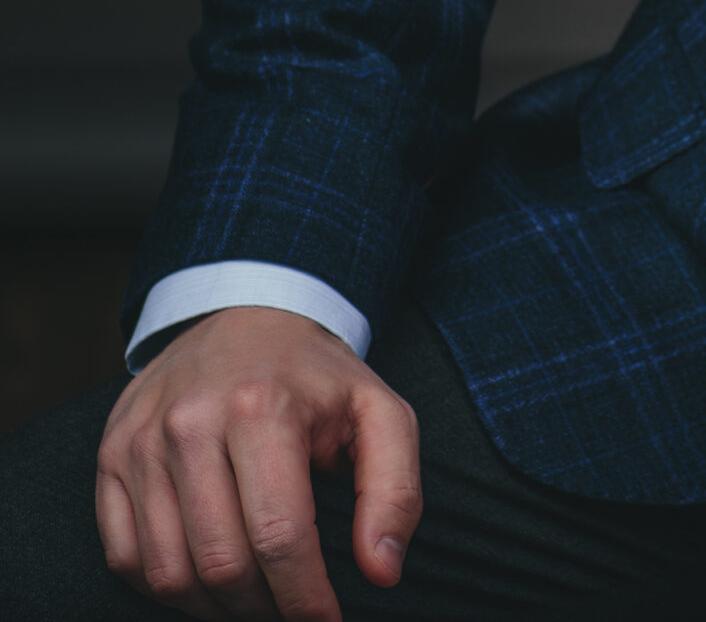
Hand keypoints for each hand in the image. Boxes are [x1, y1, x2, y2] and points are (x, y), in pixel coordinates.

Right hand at [95, 305, 421, 618]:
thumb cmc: (315, 375)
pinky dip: (165, 587)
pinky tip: (204, 577)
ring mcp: (143, 440)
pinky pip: (126, 556)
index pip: (280, 537)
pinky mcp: (112, 455)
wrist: (247, 312)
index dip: (305, 598)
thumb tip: (382, 571)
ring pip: (169, 572)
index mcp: (261, 407)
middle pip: (222, 564)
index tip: (326, 620)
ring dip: (215, 608)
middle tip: (290, 607)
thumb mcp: (378, 411)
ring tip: (253, 597)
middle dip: (264, 609)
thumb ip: (395, 490)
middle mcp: (192, 422)